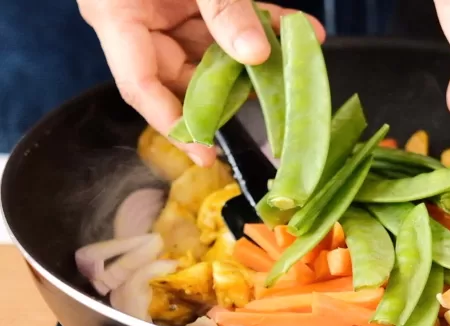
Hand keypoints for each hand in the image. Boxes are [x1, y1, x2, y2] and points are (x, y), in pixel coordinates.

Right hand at [78, 0, 324, 165]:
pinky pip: (227, 23)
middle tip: (271, 100)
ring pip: (213, 52)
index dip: (175, 125)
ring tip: (295, 59)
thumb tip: (257, 54)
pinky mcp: (192, 1)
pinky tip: (297, 30)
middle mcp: (140, 21)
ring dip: (256, 56)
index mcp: (117, 17)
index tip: (208, 152)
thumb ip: (223, 8)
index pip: (141, 87)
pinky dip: (262, 25)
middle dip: (232, 88)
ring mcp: (168, 11)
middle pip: (184, 76)